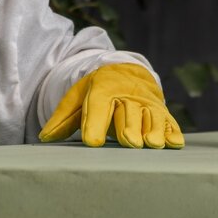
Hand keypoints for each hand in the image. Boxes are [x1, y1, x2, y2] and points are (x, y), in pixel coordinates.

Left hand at [38, 64, 183, 148]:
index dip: (95, 123)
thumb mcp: (77, 98)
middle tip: (129, 142)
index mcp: (104, 88)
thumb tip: (44, 137)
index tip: (92, 142)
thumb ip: (62, 119)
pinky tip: (174, 143)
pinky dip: (172, 132)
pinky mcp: (162, 112)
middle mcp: (128, 95)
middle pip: (129, 112)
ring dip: (153, 130)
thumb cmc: (98, 91)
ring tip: (151, 144)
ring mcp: (147, 103)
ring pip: (151, 117)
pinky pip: (169, 122)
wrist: (126, 73)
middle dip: (129, 127)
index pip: (99, 104)